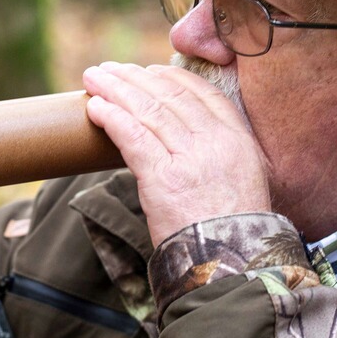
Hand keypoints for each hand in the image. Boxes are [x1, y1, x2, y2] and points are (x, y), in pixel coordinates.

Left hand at [83, 62, 271, 245]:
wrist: (232, 267)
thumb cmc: (231, 233)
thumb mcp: (242, 183)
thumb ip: (219, 155)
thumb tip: (184, 140)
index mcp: (238, 140)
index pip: (201, 93)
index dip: (170, 78)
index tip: (148, 71)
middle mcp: (215, 142)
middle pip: (168, 96)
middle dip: (133, 78)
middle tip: (109, 70)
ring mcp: (190, 159)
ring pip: (146, 110)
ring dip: (115, 90)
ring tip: (93, 79)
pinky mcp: (163, 178)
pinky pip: (132, 136)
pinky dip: (110, 117)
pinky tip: (94, 108)